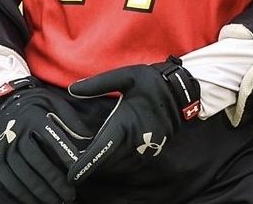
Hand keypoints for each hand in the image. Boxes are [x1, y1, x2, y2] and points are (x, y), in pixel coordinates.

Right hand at [0, 77, 89, 203]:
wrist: (7, 105)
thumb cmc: (39, 106)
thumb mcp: (55, 103)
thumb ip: (70, 120)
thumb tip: (88, 140)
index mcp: (34, 115)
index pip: (51, 136)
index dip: (65, 153)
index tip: (78, 168)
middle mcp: (16, 131)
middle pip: (36, 158)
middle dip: (54, 179)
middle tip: (70, 193)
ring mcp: (4, 146)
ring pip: (22, 172)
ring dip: (40, 190)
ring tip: (57, 201)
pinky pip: (8, 180)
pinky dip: (22, 193)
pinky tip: (36, 201)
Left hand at [67, 56, 199, 183]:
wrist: (180, 90)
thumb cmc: (151, 82)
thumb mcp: (125, 76)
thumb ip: (98, 84)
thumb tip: (72, 89)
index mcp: (125, 123)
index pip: (102, 150)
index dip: (86, 166)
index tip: (72, 177)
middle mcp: (135, 140)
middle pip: (108, 162)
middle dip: (92, 164)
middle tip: (78, 159)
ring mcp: (146, 148)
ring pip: (120, 166)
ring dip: (106, 165)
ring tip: (93, 157)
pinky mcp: (153, 150)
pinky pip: (132, 164)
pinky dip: (119, 163)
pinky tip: (113, 153)